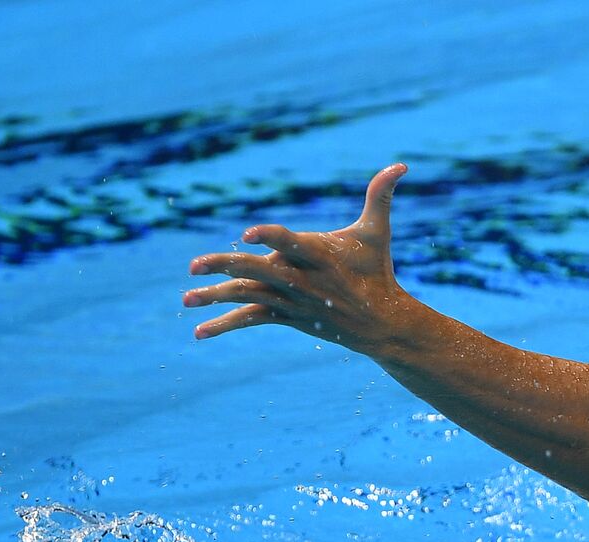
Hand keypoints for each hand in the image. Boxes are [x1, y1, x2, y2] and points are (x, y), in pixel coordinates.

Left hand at [183, 163, 412, 353]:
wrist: (381, 324)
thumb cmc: (376, 271)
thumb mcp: (377, 233)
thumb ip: (380, 196)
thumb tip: (401, 163)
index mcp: (320, 256)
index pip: (291, 243)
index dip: (271, 237)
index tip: (248, 233)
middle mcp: (303, 280)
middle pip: (259, 272)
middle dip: (226, 267)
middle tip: (194, 266)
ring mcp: (292, 301)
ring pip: (249, 296)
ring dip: (216, 298)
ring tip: (186, 298)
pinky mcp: (287, 316)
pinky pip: (252, 320)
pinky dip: (226, 325)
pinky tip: (200, 332)